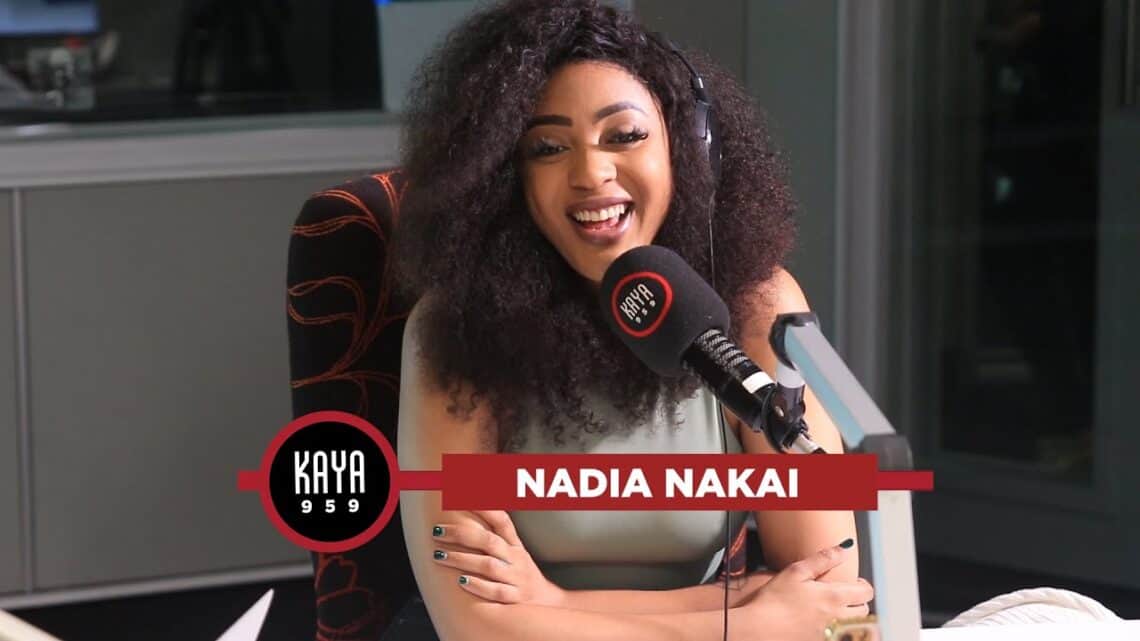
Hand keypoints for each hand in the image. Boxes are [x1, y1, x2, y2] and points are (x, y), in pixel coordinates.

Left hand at [430, 510, 565, 606]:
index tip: (463, 498)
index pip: (502, 521)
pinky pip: (496, 592)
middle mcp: (515, 559)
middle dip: (461, 535)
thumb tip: (477, 508)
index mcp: (514, 545)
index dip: (485, 509)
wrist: (546, 603)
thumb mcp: (515, 550)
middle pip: (489, 542)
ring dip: (463, 560)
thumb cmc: (522, 573)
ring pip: (489, 566)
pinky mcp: (514, 599)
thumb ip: (497, 533)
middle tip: (437, 531)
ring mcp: (515, 578)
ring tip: (439, 555)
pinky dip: (479, 586)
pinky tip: (461, 581)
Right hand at [735, 541, 872, 640]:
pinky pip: (838, 636)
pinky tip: (819, 623)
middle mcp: (837, 618)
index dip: (863, 585)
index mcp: (834, 597)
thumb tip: (844, 548)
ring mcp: (830, 634)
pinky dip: (836, 629)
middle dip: (857, 601)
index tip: (853, 582)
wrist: (759, 629)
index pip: (866, 592)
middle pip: (864, 611)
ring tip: (832, 609)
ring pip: (854, 626)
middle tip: (842, 594)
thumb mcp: (796, 571)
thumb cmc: (775, 599)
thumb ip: (823, 559)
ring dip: (849, 617)